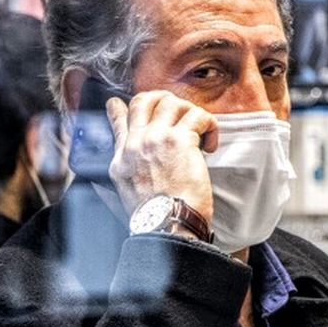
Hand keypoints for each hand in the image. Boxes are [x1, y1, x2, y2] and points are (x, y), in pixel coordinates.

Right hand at [106, 92, 218, 222]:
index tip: (118, 103)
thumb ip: (129, 170)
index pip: (117, 122)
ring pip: (172, 103)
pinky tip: (210, 144)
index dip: (118, 108)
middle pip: (144, 100)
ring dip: (190, 113)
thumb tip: (137, 163)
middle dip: (163, 100)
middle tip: (178, 112)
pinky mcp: (181, 141)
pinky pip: (198, 116)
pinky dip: (209, 126)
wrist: (166, 226)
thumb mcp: (127, 191)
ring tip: (200, 132)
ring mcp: (157, 139)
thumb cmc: (154, 217)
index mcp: (122, 158)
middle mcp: (136, 144)